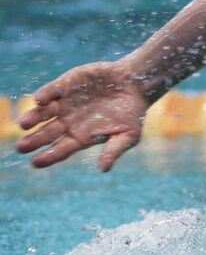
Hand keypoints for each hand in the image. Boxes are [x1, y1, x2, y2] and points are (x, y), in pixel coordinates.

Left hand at [16, 61, 147, 171]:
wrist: (135, 84)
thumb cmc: (133, 113)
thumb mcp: (128, 135)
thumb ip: (114, 150)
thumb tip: (103, 169)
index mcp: (83, 137)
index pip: (61, 149)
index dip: (49, 156)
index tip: (35, 162)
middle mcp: (70, 121)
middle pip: (48, 133)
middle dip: (34, 140)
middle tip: (21, 147)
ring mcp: (67, 103)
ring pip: (44, 113)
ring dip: (33, 118)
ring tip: (24, 124)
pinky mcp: (67, 85)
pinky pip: (51, 91)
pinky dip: (45, 95)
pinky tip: (39, 101)